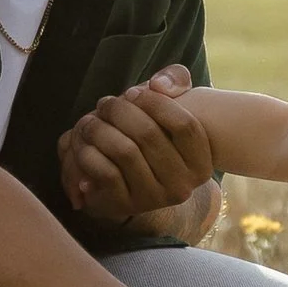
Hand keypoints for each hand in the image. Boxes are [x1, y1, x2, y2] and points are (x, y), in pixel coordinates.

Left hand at [60, 67, 215, 233]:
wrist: (126, 176)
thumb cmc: (153, 132)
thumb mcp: (170, 103)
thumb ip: (175, 80)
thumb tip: (158, 85)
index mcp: (201, 162)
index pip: (185, 124)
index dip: (155, 102)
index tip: (134, 92)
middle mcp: (183, 185)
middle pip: (149, 134)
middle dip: (119, 110)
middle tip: (105, 103)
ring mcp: (154, 199)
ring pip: (124, 151)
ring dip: (100, 128)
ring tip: (91, 121)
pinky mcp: (126, 206)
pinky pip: (105, 172)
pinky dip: (90, 153)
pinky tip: (86, 145)